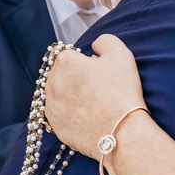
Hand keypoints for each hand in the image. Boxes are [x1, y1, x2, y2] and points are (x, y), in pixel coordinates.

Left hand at [43, 34, 144, 155]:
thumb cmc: (122, 94)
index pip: (69, 55)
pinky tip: (87, 117)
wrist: (122, 133)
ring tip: (92, 104)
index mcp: (66, 63)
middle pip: (60, 74)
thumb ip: (104, 41)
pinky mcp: (56, 127)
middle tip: (96, 88)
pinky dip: (70, 115)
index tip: (97, 72)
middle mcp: (53, 84)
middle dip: (74, 78)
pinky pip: (60, 116)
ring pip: (58, 95)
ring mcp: (52, 107)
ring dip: (70, 96)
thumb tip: (95, 46)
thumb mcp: (121, 54)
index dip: (84, 62)